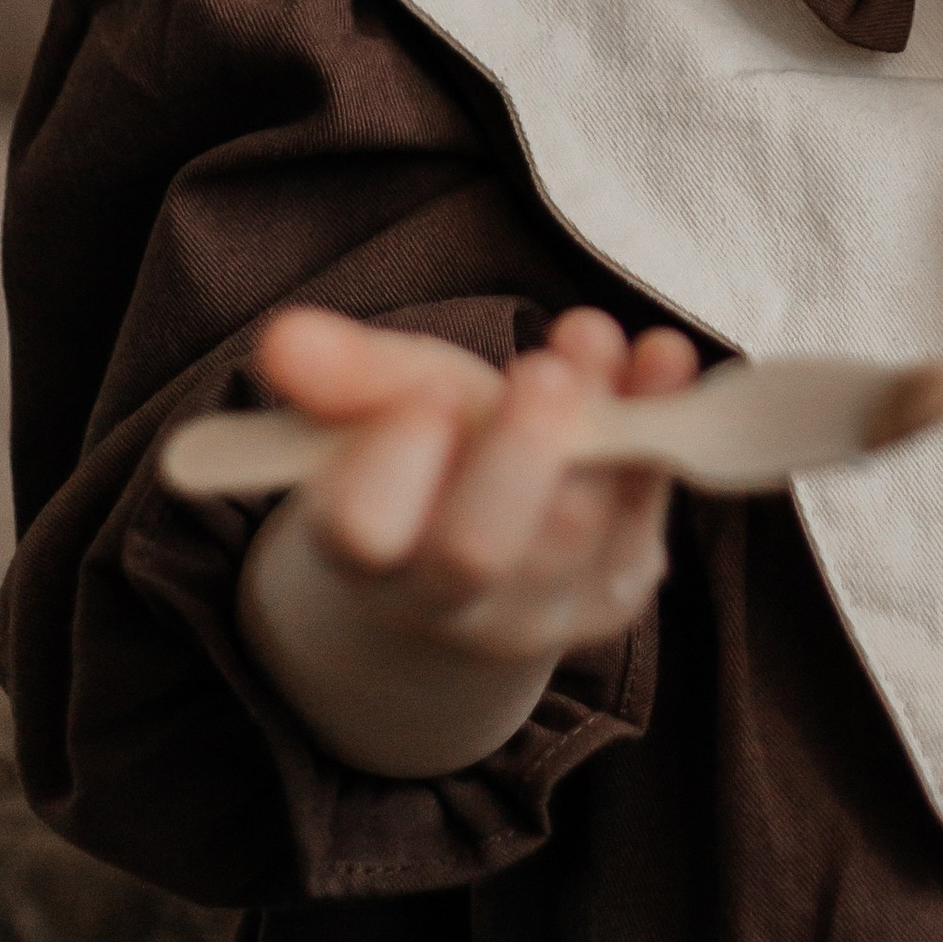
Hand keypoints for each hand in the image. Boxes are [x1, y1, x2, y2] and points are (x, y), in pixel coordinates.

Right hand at [235, 303, 699, 776]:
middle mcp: (447, 601)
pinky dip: (661, 425)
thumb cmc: (425, 460)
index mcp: (364, 556)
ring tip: (587, 333)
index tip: (424, 396)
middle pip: (475, 549)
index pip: (360, 530)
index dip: (392, 464)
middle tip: (540, 371)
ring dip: (594, 414)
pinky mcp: (618, 588)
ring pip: (576, 526)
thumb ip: (343, 375)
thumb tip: (280, 337)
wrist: (487, 552)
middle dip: (513, 455)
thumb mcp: (380, 410)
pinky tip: (662, 358)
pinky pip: (649, 509)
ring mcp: (540, 607)